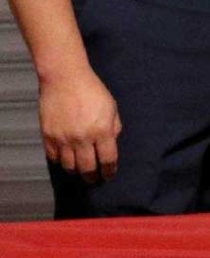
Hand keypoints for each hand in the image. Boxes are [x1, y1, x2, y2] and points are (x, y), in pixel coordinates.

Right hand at [38, 68, 120, 182]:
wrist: (65, 78)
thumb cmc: (92, 89)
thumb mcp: (111, 106)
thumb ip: (113, 127)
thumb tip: (111, 143)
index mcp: (101, 130)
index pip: (108, 160)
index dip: (109, 171)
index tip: (109, 175)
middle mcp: (82, 138)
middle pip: (88, 169)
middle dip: (93, 177)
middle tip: (94, 179)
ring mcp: (63, 139)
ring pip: (69, 167)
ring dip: (76, 171)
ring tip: (80, 169)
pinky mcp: (48, 136)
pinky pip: (54, 158)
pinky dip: (61, 161)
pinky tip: (66, 158)